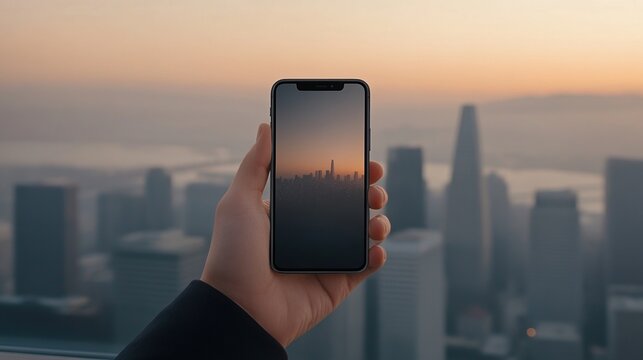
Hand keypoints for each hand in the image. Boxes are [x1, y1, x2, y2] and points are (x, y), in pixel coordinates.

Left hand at [201, 123, 390, 346]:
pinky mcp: (336, 283)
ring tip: (377, 219)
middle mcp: (309, 234)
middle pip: (350, 206)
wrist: (240, 308)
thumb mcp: (238, 202)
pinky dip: (377, 256)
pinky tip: (376, 248)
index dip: (345, 170)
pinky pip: (365, 267)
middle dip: (369, 192)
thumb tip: (265, 127)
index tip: (361, 156)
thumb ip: (255, 164)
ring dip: (379, 222)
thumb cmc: (232, 255)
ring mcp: (325, 258)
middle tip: (375, 186)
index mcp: (289, 213)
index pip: (324, 185)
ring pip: (363, 234)